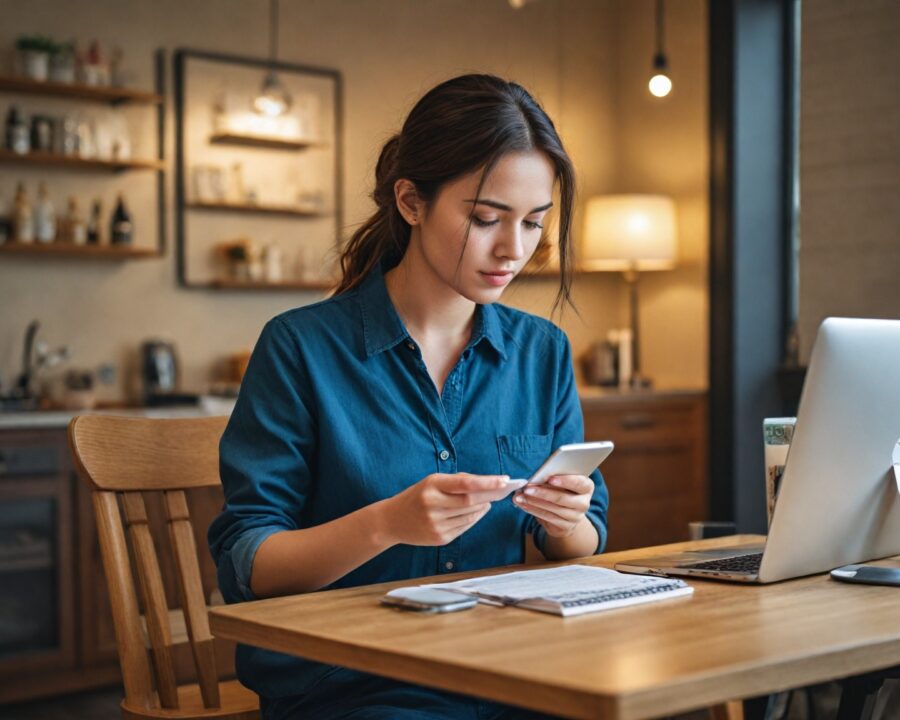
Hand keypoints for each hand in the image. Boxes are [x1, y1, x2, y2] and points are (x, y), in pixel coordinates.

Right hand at [381, 473, 508, 546]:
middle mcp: (433, 505)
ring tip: (489, 500)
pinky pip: (465, 527)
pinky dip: (475, 518)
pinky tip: (477, 512)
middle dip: (491, 495)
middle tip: (504, 490)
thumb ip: (457, 481)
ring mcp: (436, 524)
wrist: (392, 521)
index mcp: (431, 486)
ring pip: (470, 515)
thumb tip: (488, 484)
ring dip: (484, 507)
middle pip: (471, 501)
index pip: (465, 484)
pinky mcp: (439, 538)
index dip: (487, 482)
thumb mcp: (431, 482)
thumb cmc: (417, 496)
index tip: (505, 480)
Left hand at [512, 475, 592, 538]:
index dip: (565, 480)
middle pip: (562, 498)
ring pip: (553, 508)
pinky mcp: (566, 527)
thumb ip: (554, 477)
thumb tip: (536, 476)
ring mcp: (576, 517)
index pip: (579, 483)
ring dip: (534, 502)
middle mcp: (584, 503)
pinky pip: (548, 517)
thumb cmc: (563, 490)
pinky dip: (533, 510)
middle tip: (527, 488)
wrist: (568, 513)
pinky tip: (524, 505)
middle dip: (542, 492)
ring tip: (520, 496)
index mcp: (587, 487)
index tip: (550, 478)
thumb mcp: (563, 482)